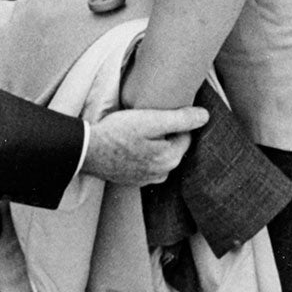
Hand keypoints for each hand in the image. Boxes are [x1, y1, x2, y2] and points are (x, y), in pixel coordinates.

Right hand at [84, 105, 209, 185]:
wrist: (85, 151)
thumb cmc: (117, 133)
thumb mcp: (150, 120)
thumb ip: (180, 119)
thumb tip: (205, 116)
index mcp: (171, 159)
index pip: (186, 135)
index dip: (175, 120)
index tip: (159, 112)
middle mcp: (162, 174)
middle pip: (173, 146)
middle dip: (165, 133)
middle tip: (146, 120)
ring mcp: (147, 179)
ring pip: (159, 155)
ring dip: (153, 144)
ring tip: (137, 131)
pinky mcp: (133, 179)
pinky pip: (146, 163)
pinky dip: (142, 153)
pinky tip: (129, 144)